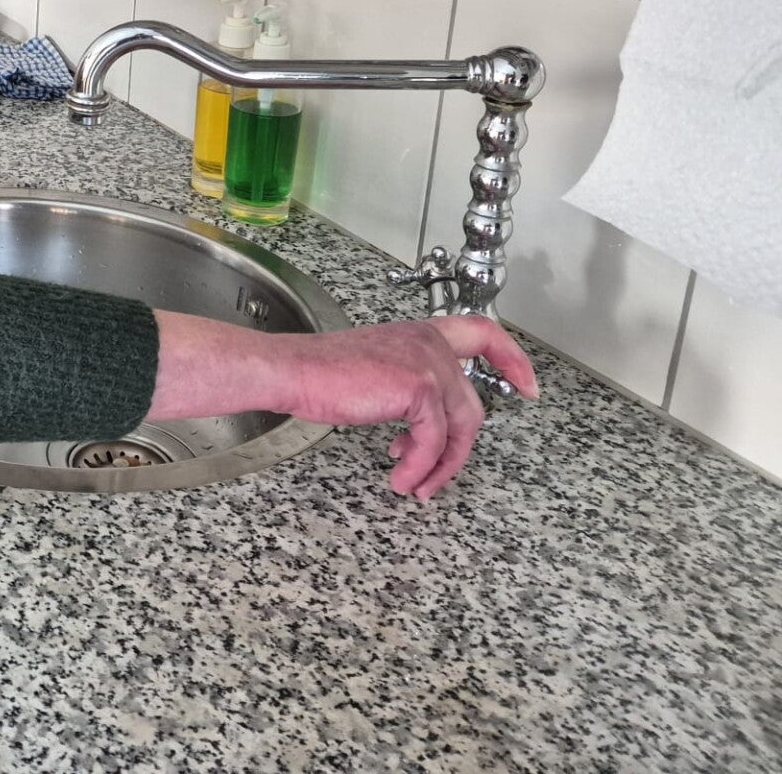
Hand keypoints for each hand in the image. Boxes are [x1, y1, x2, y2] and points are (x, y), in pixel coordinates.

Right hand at [148, 312, 538, 501]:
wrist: (291, 371)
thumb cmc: (318, 374)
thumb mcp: (374, 373)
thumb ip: (405, 391)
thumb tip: (418, 436)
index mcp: (418, 335)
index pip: (483, 333)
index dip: (512, 358)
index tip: (527, 385)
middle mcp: (428, 343)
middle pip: (471, 404)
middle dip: (458, 450)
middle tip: (439, 477)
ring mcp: (427, 363)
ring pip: (460, 427)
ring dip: (440, 465)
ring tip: (417, 486)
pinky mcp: (419, 387)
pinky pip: (434, 440)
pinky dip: (420, 467)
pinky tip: (400, 477)